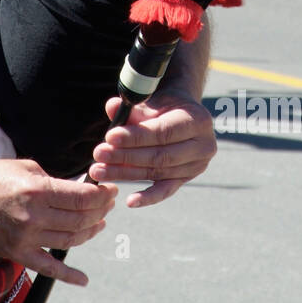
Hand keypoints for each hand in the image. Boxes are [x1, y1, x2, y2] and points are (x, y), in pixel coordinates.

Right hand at [0, 157, 116, 284]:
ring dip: (89, 233)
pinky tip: (83, 279)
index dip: (102, 195)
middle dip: (100, 211)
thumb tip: (76, 188)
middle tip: (107, 204)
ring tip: (98, 224)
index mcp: (38, 191)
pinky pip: (47, 267)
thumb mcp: (25, 167)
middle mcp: (34, 217)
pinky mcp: (16, 253)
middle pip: (80, 219)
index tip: (109, 190)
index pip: (82, 198)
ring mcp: (25, 238)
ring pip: (70, 240)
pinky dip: (68, 275)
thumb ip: (53, 180)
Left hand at [88, 92, 215, 207]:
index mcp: (198, 120)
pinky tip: (130, 201)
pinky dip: (148, 197)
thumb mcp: (153, 101)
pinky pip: (166, 190)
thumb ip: (134, 108)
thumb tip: (112, 107)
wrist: (182, 114)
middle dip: (126, 156)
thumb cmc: (165, 106)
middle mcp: (202, 146)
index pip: (163, 132)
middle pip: (160, 155)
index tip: (110, 137)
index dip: (136, 136)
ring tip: (99, 171)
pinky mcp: (186, 179)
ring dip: (125, 173)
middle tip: (99, 154)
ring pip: (157, 172)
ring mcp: (196, 166)